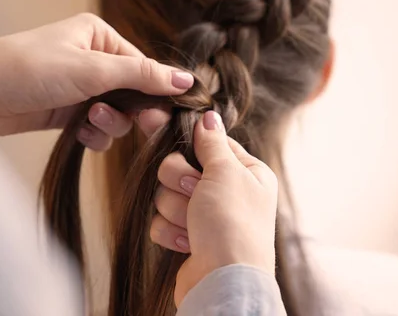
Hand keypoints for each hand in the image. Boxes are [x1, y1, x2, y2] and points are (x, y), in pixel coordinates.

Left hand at [0, 13, 193, 143]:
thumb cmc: (29, 69)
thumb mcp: (91, 70)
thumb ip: (141, 76)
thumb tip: (186, 80)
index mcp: (99, 36)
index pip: (143, 66)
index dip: (156, 92)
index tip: (164, 114)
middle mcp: (92, 59)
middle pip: (133, 92)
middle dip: (133, 111)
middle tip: (144, 126)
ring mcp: (79, 87)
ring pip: (116, 113)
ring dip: (109, 123)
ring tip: (89, 120)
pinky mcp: (66, 111)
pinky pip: (96, 126)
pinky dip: (93, 133)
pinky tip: (81, 134)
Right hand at [153, 111, 277, 305]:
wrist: (223, 282)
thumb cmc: (232, 225)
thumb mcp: (225, 172)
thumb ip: (211, 142)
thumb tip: (208, 116)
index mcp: (245, 172)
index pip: (207, 141)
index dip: (184, 138)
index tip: (152, 120)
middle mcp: (227, 191)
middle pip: (179, 166)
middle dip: (179, 181)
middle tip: (194, 191)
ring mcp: (206, 216)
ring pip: (167, 194)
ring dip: (176, 209)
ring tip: (195, 226)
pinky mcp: (188, 237)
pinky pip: (161, 220)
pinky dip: (171, 231)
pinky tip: (188, 244)